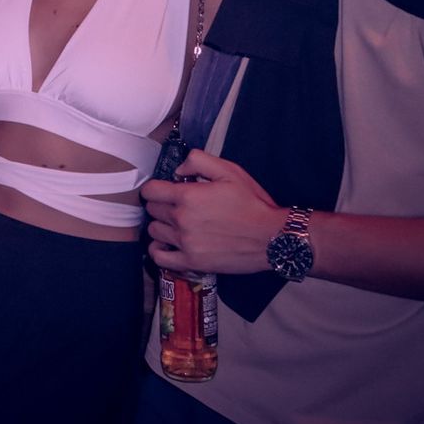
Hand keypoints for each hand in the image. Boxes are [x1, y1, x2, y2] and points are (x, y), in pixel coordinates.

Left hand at [141, 149, 283, 274]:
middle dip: (161, 205)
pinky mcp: (191, 262)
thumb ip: (199, 161)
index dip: (156, 188)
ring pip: (154, 231)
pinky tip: (167, 244)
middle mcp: (181, 219)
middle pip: (152, 210)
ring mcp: (185, 243)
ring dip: (161, 226)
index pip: (150, 191)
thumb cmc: (252, 203)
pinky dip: (158, 250)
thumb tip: (178, 170)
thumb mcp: (230, 171)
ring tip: (175, 225)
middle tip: (176, 206)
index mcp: (187, 196)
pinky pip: (159, 257)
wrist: (272, 237)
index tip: (165, 190)